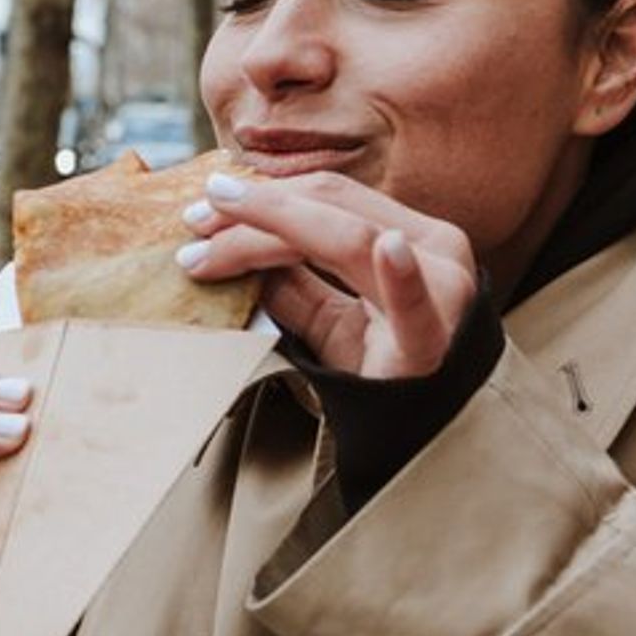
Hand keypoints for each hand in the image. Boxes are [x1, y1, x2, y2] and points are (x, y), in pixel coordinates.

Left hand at [179, 171, 477, 379]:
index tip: (207, 206)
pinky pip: (416, 304)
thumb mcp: (335, 324)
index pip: (332, 198)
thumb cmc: (390, 378)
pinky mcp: (433, 343)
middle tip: (194, 222)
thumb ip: (296, 284)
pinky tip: (390, 251)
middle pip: (332, 207)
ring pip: (348, 239)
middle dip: (256, 210)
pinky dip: (402, 274)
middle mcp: (436, 250)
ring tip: (213, 244)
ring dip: (269, 232)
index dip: (266, 194)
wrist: (436, 441)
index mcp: (417, 236)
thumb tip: (236, 248)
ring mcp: (441, 292)